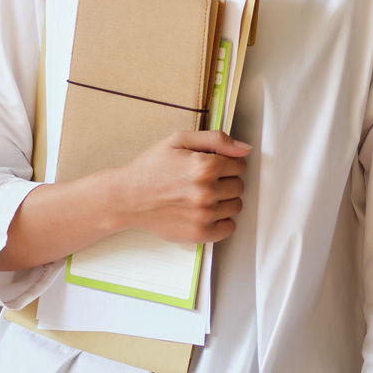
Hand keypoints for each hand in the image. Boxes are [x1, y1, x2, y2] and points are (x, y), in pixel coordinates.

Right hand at [110, 128, 250, 243]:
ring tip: (202, 196)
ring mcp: (204, 215)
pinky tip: (205, 212)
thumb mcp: (180, 140)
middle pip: (239, 186)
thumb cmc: (151, 168)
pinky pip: (230, 227)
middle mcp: (206, 192)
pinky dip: (222, 221)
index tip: (212, 166)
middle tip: (203, 181)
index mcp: (204, 166)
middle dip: (226, 181)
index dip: (227, 163)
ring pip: (237, 206)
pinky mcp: (199, 233)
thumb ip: (216, 140)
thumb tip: (245, 149)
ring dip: (224, 201)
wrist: (127, 198)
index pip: (240, 165)